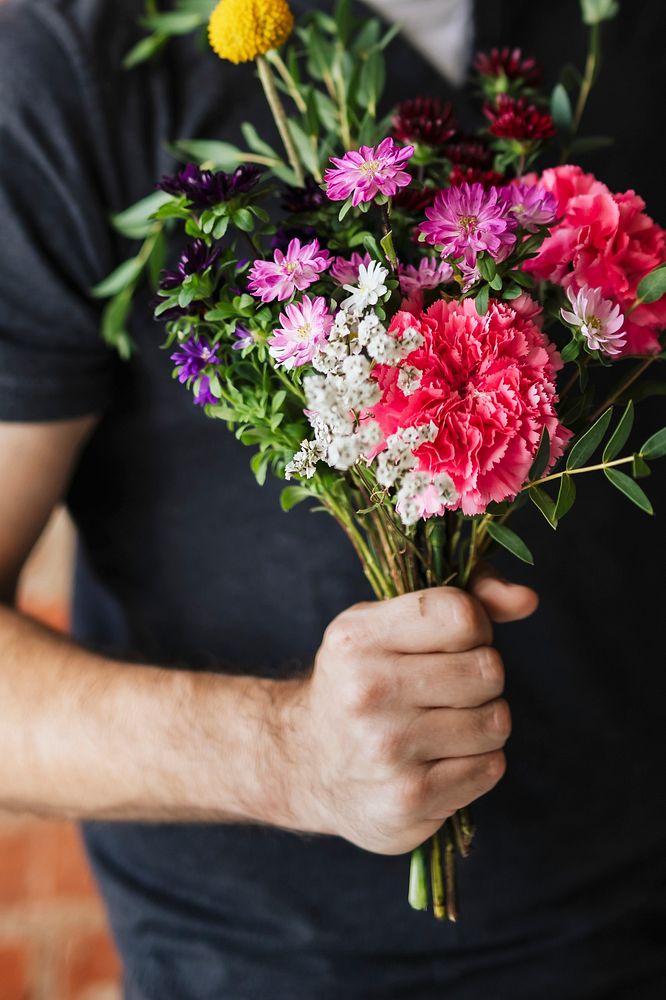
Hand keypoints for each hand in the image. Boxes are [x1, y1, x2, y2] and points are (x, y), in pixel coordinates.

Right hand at [269, 569, 536, 853]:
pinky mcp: (408, 801)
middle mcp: (367, 691)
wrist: (305, 761)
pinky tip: (439, 759)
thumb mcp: (389, 624)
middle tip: (447, 688)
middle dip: (481, 677)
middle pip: (488, 669)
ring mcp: (387, 750)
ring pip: (496, 721)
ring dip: (483, 722)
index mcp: (358, 637)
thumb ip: (465, 599)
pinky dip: (476, 763)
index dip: (474, 626)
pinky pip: (490, 768)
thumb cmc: (363, 679)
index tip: (453, 642)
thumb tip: (527, 600)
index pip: (462, 615)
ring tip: (444, 724)